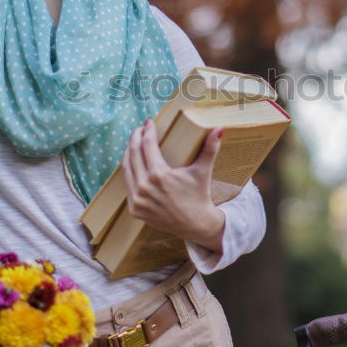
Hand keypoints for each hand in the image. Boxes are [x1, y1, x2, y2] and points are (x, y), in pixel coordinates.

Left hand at [122, 119, 225, 252]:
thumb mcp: (203, 171)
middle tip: (141, 129)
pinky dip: (129, 171)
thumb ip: (210, 148)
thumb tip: (220, 128)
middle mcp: (145, 187)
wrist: (195, 224)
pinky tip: (134, 162)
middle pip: (133, 154)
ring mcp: (138, 200)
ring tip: (135, 142)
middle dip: (136, 138)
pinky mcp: (135, 209)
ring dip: (129, 152)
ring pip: (126, 168)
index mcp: (159, 175)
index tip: (149, 122)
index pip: (148, 146)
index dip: (148, 131)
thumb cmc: (199, 195)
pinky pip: (128, 184)